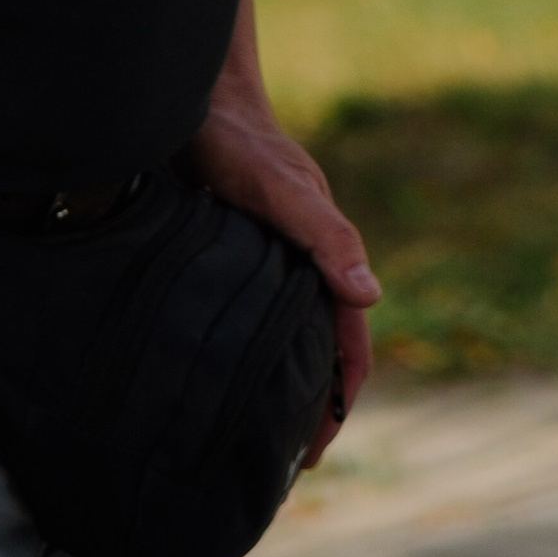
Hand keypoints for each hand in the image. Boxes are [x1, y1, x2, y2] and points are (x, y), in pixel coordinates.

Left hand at [187, 0, 378, 462]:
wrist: (185, 94)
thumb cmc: (237, 141)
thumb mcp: (281, 191)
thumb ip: (326, 238)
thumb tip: (371, 298)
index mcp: (323, 248)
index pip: (347, 336)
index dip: (340, 393)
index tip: (318, 450)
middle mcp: (299, 256)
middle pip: (320, 340)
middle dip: (314, 399)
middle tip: (287, 462)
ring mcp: (265, 253)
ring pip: (284, 331)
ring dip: (281, 380)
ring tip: (256, 433)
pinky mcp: (227, 248)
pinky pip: (248, 312)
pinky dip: (246, 351)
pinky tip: (215, 373)